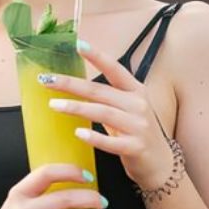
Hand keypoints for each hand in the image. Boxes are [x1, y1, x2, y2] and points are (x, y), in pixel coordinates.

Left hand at [41, 39, 174, 189]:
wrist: (161, 164)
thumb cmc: (136, 132)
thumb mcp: (127, 109)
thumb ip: (107, 97)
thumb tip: (74, 84)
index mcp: (136, 91)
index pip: (115, 70)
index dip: (97, 57)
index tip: (79, 44)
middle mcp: (138, 105)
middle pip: (100, 91)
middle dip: (71, 84)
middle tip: (47, 80)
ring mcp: (139, 127)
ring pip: (103, 113)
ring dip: (76, 108)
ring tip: (54, 105)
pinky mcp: (136, 148)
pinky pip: (112, 141)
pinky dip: (95, 137)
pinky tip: (78, 133)